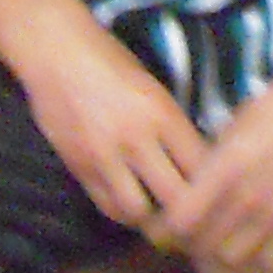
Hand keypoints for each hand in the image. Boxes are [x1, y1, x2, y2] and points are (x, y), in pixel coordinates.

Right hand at [13, 17, 210, 230]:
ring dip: (153, 218)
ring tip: (162, 214)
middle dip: (188, 211)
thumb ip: (172, 126)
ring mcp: (104, 157)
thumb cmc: (111, 63)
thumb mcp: (154, 89)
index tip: (216, 190)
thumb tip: (197, 162)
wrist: (57, 53)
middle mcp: (136, 139)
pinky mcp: (78, 167)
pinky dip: (123, 212)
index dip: (212, 184)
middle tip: (194, 215)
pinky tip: (133, 204)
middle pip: (175, 197)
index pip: (200, 166)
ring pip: (138, 211)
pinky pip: (107, 206)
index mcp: (163, 114)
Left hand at [155, 57, 272, 272]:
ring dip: (223, 249)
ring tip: (226, 235)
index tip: (168, 223)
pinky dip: (259, 256)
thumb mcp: (232, 129)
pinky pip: (270, 260)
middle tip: (196, 229)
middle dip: (192, 240)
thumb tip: (189, 195)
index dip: (167, 228)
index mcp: (226, 169)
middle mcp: (248, 197)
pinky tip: (258, 239)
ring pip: (232, 257)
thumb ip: (210, 167)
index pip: (180, 221)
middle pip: (202, 245)